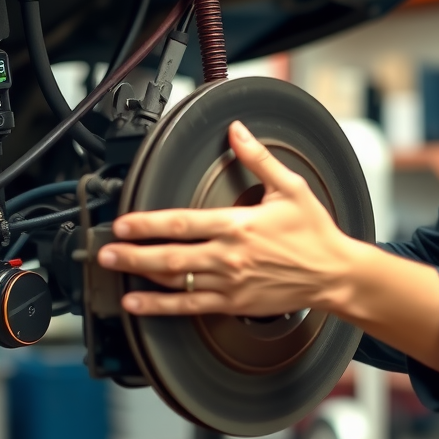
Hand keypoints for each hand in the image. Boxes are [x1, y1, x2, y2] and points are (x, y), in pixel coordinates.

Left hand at [97, 120, 356, 316]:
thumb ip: (258, 158)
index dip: (149, 224)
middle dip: (132, 253)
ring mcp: (229, 283)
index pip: (184, 223)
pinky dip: (159, 306)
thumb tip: (237, 131)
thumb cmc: (314, 232)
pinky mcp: (232, 303)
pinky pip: (189, 307)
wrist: (333, 273)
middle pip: (170, 256)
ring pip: (174, 281)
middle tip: (105, 250)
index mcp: (239, 225)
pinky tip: (137, 303)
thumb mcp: (290, 188)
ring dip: (140, 275)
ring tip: (113, 269)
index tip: (125, 222)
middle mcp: (229, 256)